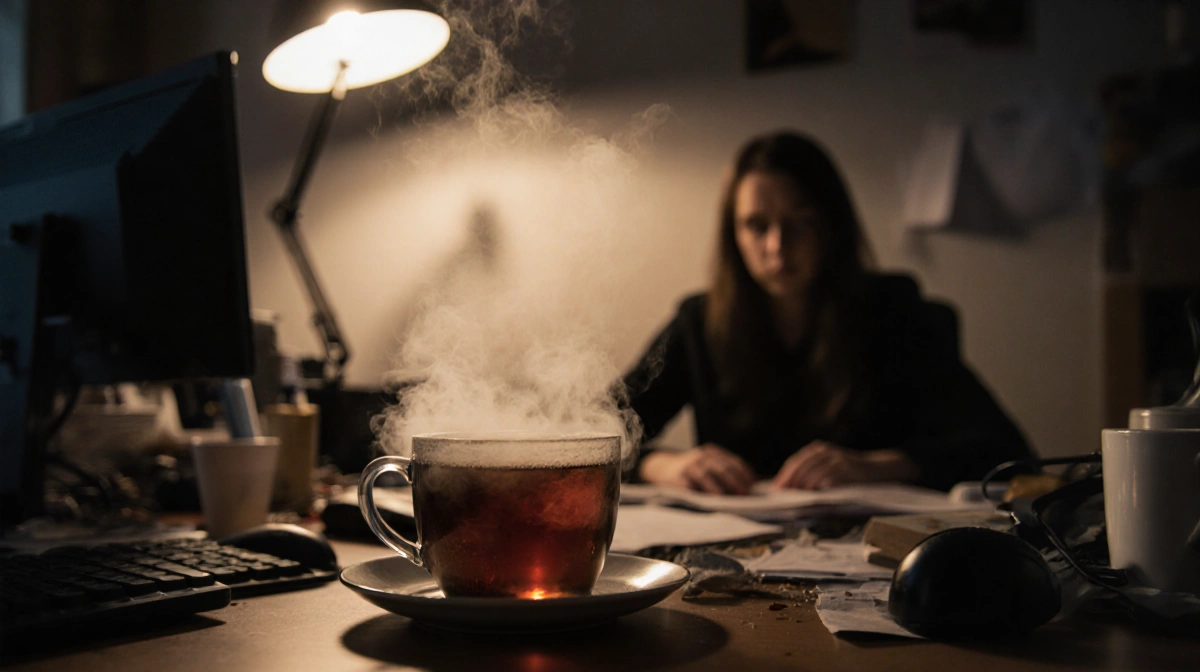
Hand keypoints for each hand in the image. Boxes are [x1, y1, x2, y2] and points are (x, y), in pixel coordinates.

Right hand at [638, 444, 755, 494]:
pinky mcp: (677, 477)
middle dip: (734, 481)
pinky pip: (688, 484)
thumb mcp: (707, 465)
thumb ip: (723, 472)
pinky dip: (697, 492)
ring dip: (715, 487)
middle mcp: (701, 456)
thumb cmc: (691, 471)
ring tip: (723, 497)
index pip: (732, 461)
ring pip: (704, 475)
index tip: (752, 485)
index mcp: (712, 452)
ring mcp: (688, 465)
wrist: (662, 468)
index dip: (744, 473)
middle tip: (743, 493)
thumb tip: (747, 488)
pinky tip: (703, 500)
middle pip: (721, 468)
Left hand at [771, 442, 918, 489]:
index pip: (796, 461)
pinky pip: (830, 476)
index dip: (785, 474)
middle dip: (791, 480)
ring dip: (803, 483)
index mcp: (819, 450)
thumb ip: (813, 472)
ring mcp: (838, 459)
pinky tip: (813, 493)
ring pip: (814, 470)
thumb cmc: (850, 472)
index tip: (775, 488)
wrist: (878, 469)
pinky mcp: (848, 469)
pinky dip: (819, 484)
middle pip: (802, 465)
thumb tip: (790, 488)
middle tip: (783, 493)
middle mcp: (827, 451)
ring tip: (795, 494)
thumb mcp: (830, 467)